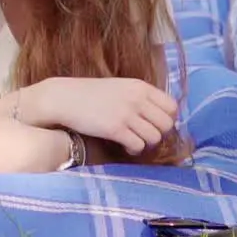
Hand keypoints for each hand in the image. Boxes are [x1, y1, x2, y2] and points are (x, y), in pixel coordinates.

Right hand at [0, 77, 177, 155]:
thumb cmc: (91, 94)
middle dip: (158, 133)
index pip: (172, 106)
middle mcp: (136, 99)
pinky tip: (123, 144)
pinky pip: (138, 146)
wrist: (64, 98)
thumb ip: (140, 98)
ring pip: (154, 137)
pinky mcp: (115, 129)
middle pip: (167, 124)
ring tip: (132, 140)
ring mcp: (126, 114)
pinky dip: (133, 149)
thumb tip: (161, 116)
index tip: (154, 123)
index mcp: (140, 86)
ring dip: (145, 143)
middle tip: (143, 134)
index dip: (167, 119)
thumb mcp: (120, 88)